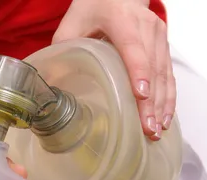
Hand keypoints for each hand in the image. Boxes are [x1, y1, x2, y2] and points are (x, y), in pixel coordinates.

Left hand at [53, 0, 174, 140]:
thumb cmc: (92, 8)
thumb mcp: (71, 24)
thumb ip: (62, 49)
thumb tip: (47, 84)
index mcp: (121, 21)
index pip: (132, 49)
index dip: (138, 73)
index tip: (141, 95)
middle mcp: (145, 27)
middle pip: (151, 67)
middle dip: (151, 101)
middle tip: (147, 127)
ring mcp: (158, 36)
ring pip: (164, 73)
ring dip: (162, 104)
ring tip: (155, 130)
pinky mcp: (163, 45)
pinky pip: (168, 74)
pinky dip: (168, 97)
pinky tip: (164, 117)